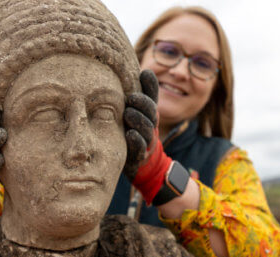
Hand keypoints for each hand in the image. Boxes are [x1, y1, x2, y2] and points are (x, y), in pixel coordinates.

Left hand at [123, 70, 171, 204]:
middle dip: (142, 104)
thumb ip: (141, 93)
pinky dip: (136, 141)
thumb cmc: (135, 131)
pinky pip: (139, 148)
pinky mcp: (138, 156)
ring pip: (146, 130)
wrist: (141, 164)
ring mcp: (145, 141)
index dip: (151, 86)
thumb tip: (144, 70)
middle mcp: (150, 126)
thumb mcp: (138, 112)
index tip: (144, 74)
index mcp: (149, 114)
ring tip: (128, 113)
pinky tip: (130, 134)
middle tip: (130, 97)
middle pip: (151, 112)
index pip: (152, 98)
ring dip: (138, 120)